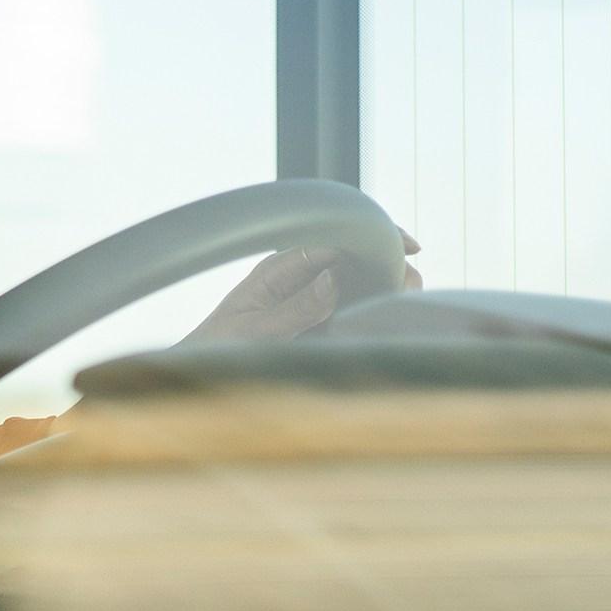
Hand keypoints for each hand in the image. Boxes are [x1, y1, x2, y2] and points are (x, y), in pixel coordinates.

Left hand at [180, 231, 423, 345]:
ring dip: (385, 287)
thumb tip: (336, 279)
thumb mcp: (257, 330)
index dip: (372, 237)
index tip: (406, 245)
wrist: (199, 373)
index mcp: (280, 268)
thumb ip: (298, 307)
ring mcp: (308, 301)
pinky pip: (352, 312)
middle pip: (352, 259)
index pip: (333, 239)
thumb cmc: (218, 347)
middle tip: (411, 283)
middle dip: (387, 263)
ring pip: (358, 284)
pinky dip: (374, 313)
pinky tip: (389, 319)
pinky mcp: (315, 326)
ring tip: (405, 301)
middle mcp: (298, 279)